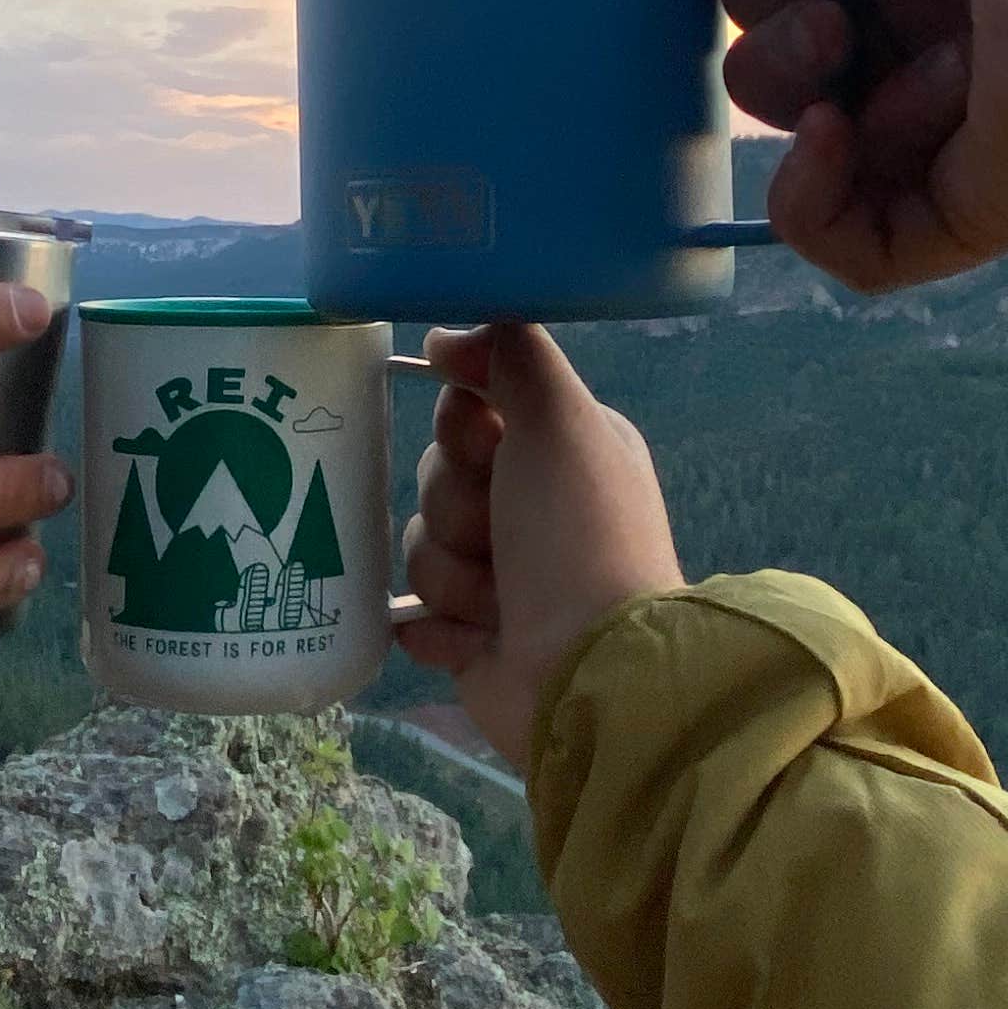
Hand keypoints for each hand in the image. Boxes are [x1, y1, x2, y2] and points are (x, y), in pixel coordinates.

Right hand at [400, 325, 682, 771]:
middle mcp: (536, 509)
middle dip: (456, 506)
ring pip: (422, 546)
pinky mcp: (477, 641)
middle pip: (438, 477)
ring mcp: (506, 579)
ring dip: (454, 574)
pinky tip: (473, 638)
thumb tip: (444, 336)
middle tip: (501, 533)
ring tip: (500, 601)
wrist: (590, 672)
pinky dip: (439, 629)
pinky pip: (417, 616)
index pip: (471, 409)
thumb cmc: (581, 536)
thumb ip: (509, 355)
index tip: (486, 444)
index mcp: (563, 453)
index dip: (460, 426)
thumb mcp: (560, 418)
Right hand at [708, 0, 1007, 295]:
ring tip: (856, 54)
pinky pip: (871, 250)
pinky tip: (830, 139)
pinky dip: (814, 207)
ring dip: (806, 104)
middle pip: (804, 77)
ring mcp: (978, 128)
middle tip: (832, 11)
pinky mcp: (996, 210)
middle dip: (779, 42)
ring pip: (831, 161)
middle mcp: (952, 29)